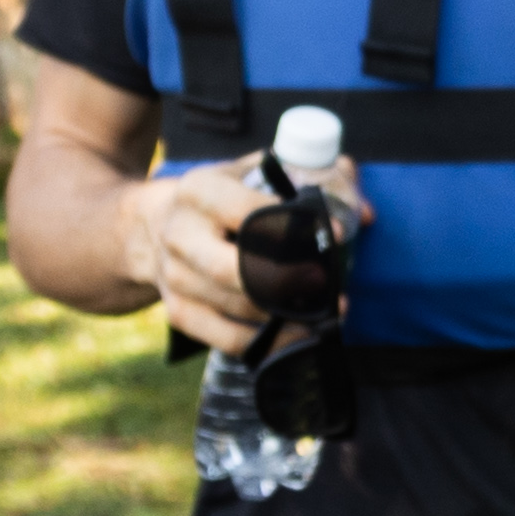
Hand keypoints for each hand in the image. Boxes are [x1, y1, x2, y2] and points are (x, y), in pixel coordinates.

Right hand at [114, 156, 373, 355]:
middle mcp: (180, 234)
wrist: (149, 228)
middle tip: (327, 282)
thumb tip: (365, 214)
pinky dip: (268, 342)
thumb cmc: (219, 201)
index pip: (249, 211)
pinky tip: (300, 334)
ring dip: (287, 315)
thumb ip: (308, 179)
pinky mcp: (179, 313)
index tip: (340, 235)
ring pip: (237, 307)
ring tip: (328, 309)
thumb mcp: (246, 173)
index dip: (296, 226)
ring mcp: (174, 278)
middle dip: (287, 281)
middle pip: (234, 270)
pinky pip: (227, 339)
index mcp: (199, 190)